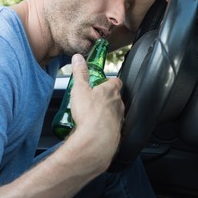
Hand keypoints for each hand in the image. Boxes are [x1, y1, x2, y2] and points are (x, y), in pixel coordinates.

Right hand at [67, 54, 123, 171]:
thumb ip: (79, 73)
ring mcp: (119, 117)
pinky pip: (112, 125)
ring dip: (106, 111)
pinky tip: (96, 128)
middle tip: (94, 98)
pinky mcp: (117, 131)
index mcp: (110, 90)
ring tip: (93, 114)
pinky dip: (106, 125)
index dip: (109, 81)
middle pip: (115, 96)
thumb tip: (78, 58)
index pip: (116, 81)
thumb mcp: (80, 88)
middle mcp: (118, 103)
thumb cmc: (89, 113)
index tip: (102, 82)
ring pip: (115, 111)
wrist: (96, 139)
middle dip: (106, 97)